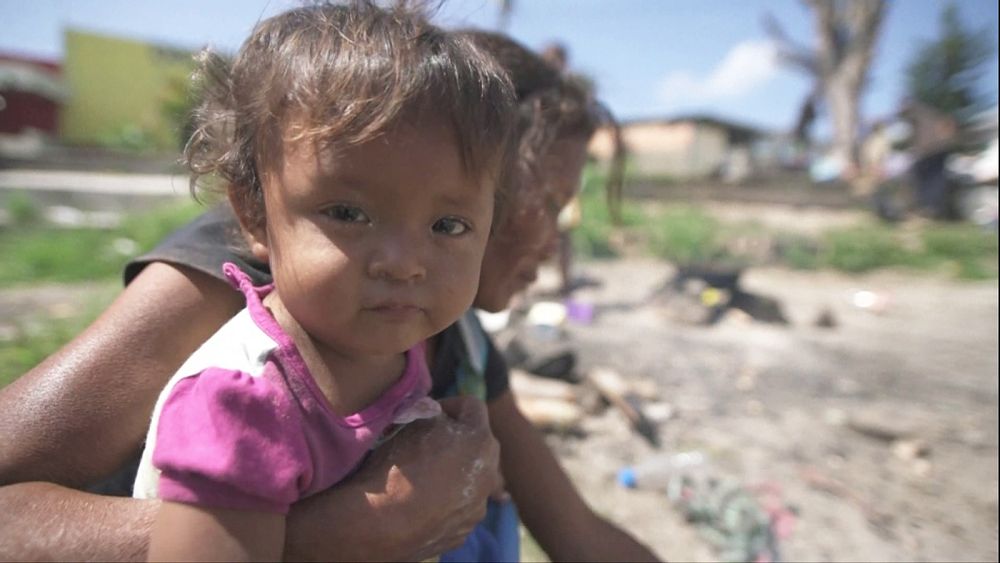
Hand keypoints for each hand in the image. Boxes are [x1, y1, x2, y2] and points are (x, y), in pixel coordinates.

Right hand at [284, 395, 502, 560]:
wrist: (382, 521)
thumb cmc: (399, 464)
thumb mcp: (414, 421)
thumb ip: (434, 412)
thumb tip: (438, 415)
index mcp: (482, 440)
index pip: (472, 406)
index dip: (448, 405)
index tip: (428, 415)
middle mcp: (489, 474)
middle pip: (477, 444)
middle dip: (456, 439)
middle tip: (426, 443)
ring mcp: (478, 507)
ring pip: (471, 478)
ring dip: (453, 471)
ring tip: (422, 476)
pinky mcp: (464, 532)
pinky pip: (459, 508)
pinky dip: (446, 501)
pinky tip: (421, 502)